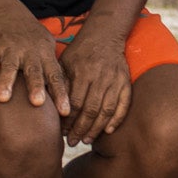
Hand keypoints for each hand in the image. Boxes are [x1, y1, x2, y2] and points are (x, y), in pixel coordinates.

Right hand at [0, 8, 70, 117]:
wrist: (6, 10)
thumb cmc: (30, 35)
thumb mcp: (46, 46)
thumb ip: (52, 68)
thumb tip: (62, 96)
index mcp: (46, 54)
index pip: (55, 75)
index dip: (61, 93)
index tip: (65, 112)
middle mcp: (30, 51)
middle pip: (34, 70)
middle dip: (36, 86)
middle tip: (37, 103)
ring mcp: (11, 48)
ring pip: (10, 66)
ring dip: (6, 82)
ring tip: (3, 99)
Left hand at [60, 20, 136, 143]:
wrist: (104, 35)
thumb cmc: (79, 51)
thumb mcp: (65, 63)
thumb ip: (60, 84)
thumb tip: (52, 108)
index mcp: (82, 72)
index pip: (74, 103)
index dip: (68, 121)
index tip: (62, 132)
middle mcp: (100, 77)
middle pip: (90, 110)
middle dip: (80, 129)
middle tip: (73, 142)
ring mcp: (115, 80)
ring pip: (107, 110)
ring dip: (97, 129)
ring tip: (87, 140)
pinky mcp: (126, 81)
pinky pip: (124, 104)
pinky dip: (117, 119)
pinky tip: (108, 131)